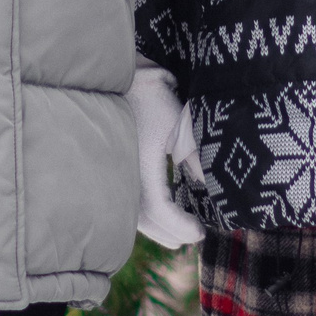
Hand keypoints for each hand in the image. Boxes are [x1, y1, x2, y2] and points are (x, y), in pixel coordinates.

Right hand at [127, 65, 204, 248]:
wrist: (115, 80)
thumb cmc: (149, 98)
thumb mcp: (177, 124)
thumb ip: (193, 154)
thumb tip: (208, 183)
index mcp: (140, 168)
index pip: (161, 211)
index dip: (181, 226)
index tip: (201, 232)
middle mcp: (122, 178)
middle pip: (146, 222)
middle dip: (171, 232)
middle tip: (193, 235)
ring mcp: (110, 177)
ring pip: (132, 216)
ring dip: (156, 227)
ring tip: (177, 233)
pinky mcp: (106, 173)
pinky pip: (124, 204)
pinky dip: (143, 216)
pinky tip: (156, 214)